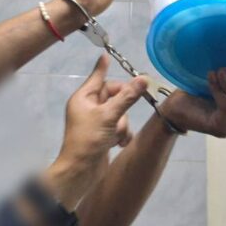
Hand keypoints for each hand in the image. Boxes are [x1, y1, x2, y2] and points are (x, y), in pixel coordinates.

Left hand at [45, 55, 146, 207]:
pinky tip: (120, 144)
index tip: (107, 54)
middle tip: (130, 109)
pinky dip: (122, 135)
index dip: (104, 66)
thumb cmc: (89, 139)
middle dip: (122, 108)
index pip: (98, 77)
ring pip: (120, 114)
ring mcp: (97, 122)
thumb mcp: (109, 116)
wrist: (81, 171)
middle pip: (114, 96)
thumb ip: (128, 97)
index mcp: (83, 98)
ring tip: (117, 136)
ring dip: (122, 125)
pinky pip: (119, 127)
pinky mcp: (103, 135)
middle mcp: (89, 107)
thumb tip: (144, 79)